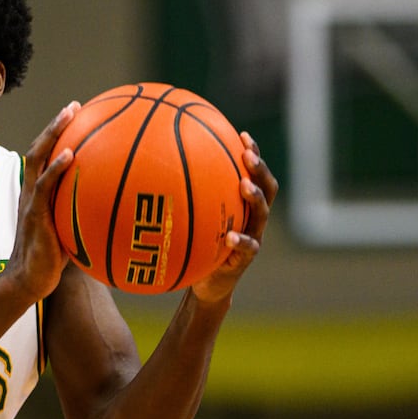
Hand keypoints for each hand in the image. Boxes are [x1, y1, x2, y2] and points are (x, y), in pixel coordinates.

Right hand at [3, 102, 82, 303]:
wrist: (29, 281)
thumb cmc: (52, 262)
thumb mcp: (71, 233)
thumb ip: (86, 217)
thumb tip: (120, 211)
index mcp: (38, 194)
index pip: (45, 157)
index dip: (58, 136)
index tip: (78, 117)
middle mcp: (31, 192)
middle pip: (39, 148)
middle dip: (55, 126)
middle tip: (75, 107)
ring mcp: (30, 201)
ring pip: (37, 157)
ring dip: (53, 133)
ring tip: (70, 115)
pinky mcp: (34, 214)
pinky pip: (44, 185)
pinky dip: (56, 167)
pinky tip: (70, 154)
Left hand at [190, 131, 277, 303]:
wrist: (206, 284)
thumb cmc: (196, 245)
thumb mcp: (189, 219)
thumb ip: (180, 197)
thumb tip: (150, 171)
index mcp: (242, 204)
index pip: (254, 173)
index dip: (253, 153)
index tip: (243, 134)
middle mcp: (252, 217)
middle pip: (267, 187)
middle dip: (260, 169)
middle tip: (248, 155)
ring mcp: (253, 237)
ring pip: (262, 214)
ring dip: (255, 198)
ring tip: (244, 186)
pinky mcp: (245, 259)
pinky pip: (248, 248)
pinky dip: (240, 241)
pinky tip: (230, 237)